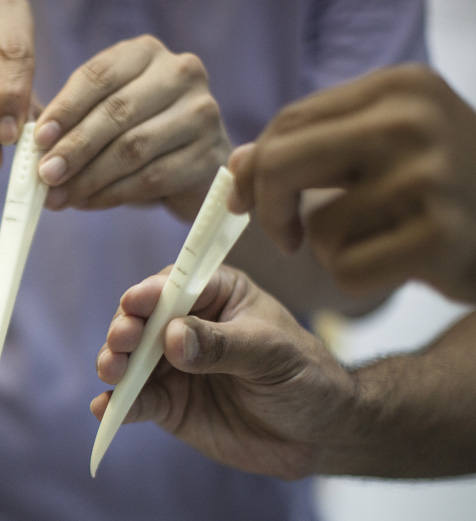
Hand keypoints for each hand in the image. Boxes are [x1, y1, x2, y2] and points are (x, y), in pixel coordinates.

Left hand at [34, 35, 230, 217]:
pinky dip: (113, 194)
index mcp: (145, 53)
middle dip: (74, 148)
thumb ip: (70, 122)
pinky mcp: (208, 154)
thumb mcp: (103, 116)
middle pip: (116, 112)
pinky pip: (152, 178)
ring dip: (89, 177)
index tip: (37, 141)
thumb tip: (31, 145)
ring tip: (60, 196)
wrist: (192, 166)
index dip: (65, 110)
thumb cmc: (137, 135)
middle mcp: (180, 73)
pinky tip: (88, 203)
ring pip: (133, 148)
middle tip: (45, 175)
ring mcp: (201, 112)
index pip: (98, 76)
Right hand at [92, 265, 354, 479]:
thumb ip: (222, 345)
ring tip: (111, 371)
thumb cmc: (307, 377)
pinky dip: (118, 404)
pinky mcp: (169, 404)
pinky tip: (104, 408)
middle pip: (142, 320)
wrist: (319, 435)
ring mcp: (173, 366)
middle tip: (121, 342)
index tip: (135, 304)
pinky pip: (138, 402)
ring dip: (114, 363)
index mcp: (216, 295)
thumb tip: (171, 337)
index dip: (151, 293)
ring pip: (131, 359)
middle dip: (125, 328)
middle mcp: (186, 326)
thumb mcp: (271, 354)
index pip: (175, 286)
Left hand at [229, 64, 475, 302]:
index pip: (288, 122)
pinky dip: (356, 279)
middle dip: (267, 208)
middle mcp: (414, 121)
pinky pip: (346, 270)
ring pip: (318, 227)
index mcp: (399, 86)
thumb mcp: (382, 144)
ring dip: (330, 249)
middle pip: (282, 163)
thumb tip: (236, 163)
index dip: (254, 168)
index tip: (247, 198)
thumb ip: (311, 145)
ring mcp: (430, 177)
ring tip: (377, 239)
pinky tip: (395, 264)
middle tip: (284, 236)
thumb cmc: (437, 187)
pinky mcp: (439, 236)